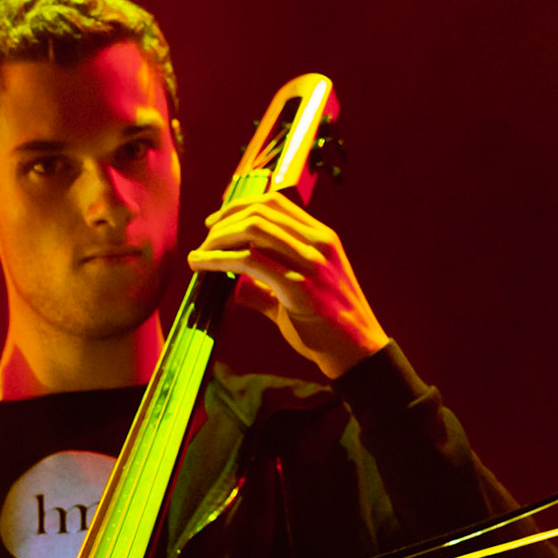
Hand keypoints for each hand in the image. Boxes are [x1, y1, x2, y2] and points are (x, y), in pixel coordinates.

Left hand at [186, 192, 388, 377]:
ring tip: (199, 256)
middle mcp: (319, 243)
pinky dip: (219, 260)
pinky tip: (202, 267)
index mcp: (322, 238)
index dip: (239, 207)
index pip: (275, 203)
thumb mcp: (299, 297)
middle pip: (260, 211)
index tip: (216, 223)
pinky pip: (249, 262)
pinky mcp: (299, 287)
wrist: (358, 354)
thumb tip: (233, 286)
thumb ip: (266, 287)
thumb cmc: (329, 328)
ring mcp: (311, 263)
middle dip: (224, 222)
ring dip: (218, 240)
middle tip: (204, 243)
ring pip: (253, 229)